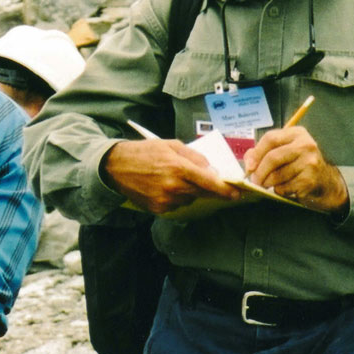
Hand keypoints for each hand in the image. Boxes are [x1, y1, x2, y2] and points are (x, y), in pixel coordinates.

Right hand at [102, 138, 240, 214]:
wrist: (116, 167)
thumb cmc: (143, 152)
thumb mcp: (170, 145)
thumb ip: (194, 157)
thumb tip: (211, 170)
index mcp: (178, 168)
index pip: (210, 183)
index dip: (226, 190)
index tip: (236, 193)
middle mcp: (173, 186)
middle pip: (202, 193)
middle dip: (210, 190)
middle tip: (215, 186)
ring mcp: (165, 200)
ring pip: (189, 199)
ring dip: (189, 191)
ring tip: (173, 179)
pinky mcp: (158, 209)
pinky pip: (176, 205)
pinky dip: (176, 197)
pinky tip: (164, 187)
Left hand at [244, 126, 347, 212]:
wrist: (325, 182)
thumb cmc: (298, 165)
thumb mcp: (283, 152)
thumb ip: (263, 152)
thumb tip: (249, 163)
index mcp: (297, 134)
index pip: (270, 138)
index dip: (256, 153)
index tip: (249, 166)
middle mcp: (306, 145)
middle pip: (273, 157)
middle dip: (259, 172)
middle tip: (255, 180)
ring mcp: (310, 162)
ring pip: (277, 175)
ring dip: (269, 183)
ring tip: (270, 184)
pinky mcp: (310, 180)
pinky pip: (284, 187)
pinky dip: (280, 190)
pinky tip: (286, 188)